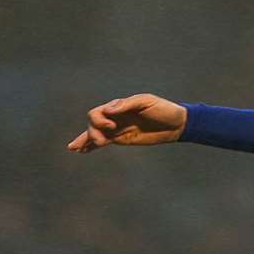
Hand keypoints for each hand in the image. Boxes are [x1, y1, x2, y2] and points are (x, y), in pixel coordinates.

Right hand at [67, 94, 187, 151]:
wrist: (176, 124)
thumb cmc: (163, 109)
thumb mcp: (146, 102)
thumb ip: (127, 105)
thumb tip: (108, 110)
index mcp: (119, 106)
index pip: (98, 112)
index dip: (99, 120)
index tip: (111, 126)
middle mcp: (115, 116)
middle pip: (93, 123)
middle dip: (92, 132)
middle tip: (102, 141)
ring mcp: (117, 128)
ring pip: (94, 133)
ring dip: (85, 140)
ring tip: (77, 148)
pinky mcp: (122, 138)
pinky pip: (103, 141)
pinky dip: (91, 146)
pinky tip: (81, 150)